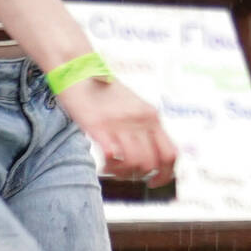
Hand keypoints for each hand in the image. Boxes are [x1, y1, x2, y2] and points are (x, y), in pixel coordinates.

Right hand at [59, 77, 178, 187]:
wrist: (78, 67)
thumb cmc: (102, 90)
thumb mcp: (132, 105)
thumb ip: (141, 126)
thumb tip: (145, 154)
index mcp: (152, 116)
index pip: (171, 153)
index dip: (166, 174)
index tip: (155, 183)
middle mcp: (141, 120)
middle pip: (154, 163)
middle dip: (141, 177)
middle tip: (126, 175)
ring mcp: (120, 123)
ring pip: (135, 163)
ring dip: (123, 173)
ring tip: (112, 168)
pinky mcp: (97, 126)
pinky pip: (112, 155)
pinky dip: (109, 166)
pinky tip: (103, 162)